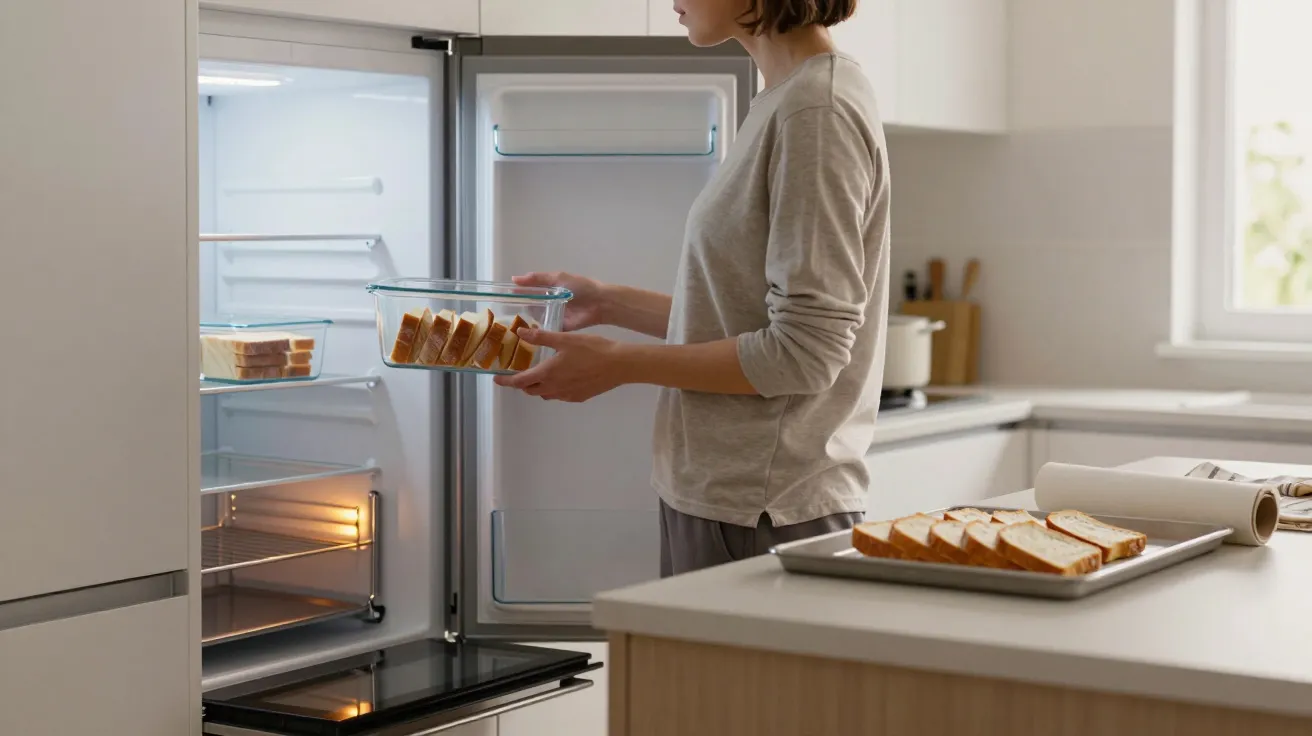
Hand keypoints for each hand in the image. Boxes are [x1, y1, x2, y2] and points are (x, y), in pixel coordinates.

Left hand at [493, 328, 628, 402]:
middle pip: (531, 390)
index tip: (497, 378)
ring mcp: (567, 395)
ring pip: (545, 394)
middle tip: (520, 373)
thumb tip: (520, 333)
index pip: (519, 382)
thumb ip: (541, 337)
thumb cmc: (592, 349)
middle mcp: (554, 388)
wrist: (618, 365)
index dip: (506, 381)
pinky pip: (560, 395)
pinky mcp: (579, 397)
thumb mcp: (565, 339)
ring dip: (538, 386)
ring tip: (541, 374)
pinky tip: (563, 377)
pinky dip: (554, 388)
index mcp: (547, 373)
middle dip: (522, 383)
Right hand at [512, 271, 609, 331]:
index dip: (518, 293)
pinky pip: (547, 329)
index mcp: (550, 289)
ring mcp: (555, 315)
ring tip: (512, 326)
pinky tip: (526, 335)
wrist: (600, 303)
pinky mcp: (560, 327)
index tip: (503, 297)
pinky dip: (539, 332)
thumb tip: (514, 279)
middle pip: (532, 305)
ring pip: (537, 318)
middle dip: (520, 309)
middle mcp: (550, 302)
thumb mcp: (558, 278)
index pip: (530, 291)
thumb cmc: (581, 287)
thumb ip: (537, 278)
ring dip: (528, 321)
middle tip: (504, 314)